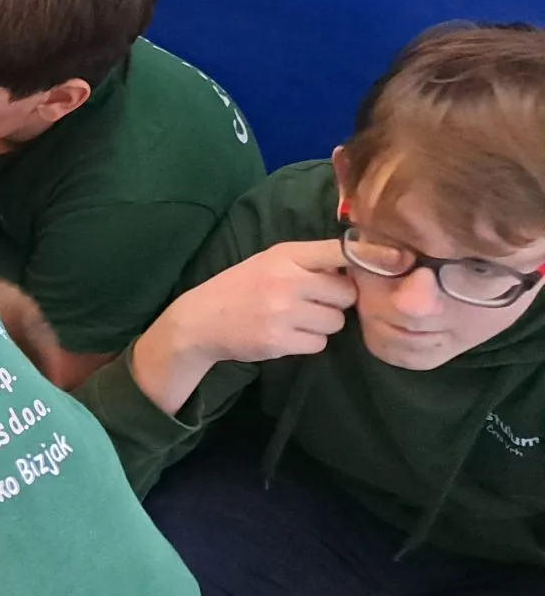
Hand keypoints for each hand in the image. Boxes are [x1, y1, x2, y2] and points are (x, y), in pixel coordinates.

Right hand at [170, 240, 357, 366]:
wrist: (200, 320)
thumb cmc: (242, 287)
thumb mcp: (271, 261)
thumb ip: (310, 261)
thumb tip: (361, 268)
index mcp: (286, 255)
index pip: (341, 252)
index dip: (372, 256)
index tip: (395, 261)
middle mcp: (286, 281)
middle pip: (347, 294)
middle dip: (337, 301)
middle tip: (315, 302)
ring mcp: (282, 313)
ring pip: (336, 322)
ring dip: (323, 324)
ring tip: (297, 319)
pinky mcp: (279, 341)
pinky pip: (319, 343)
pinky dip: (308, 342)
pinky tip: (288, 334)